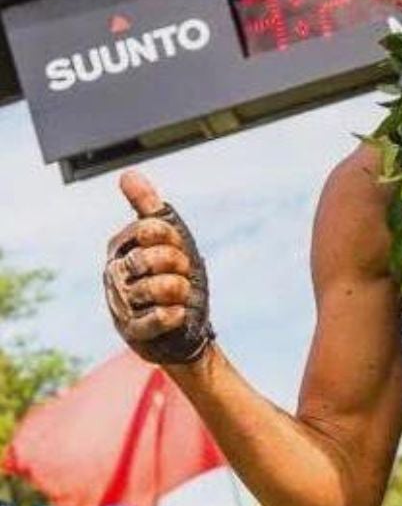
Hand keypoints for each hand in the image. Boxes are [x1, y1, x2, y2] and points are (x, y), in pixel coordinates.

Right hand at [102, 171, 213, 364]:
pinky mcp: (131, 331)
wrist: (184, 326)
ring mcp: (120, 302)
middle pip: (157, 257)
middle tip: (180, 276)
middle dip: (181, 267)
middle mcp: (114, 273)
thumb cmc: (174, 276)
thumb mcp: (170, 239)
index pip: (152, 229)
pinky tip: (176, 315)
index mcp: (120, 247)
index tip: (177, 251)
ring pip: (163, 287)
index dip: (174, 240)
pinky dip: (175, 315)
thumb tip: (128, 174)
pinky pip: (160, 317)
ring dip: (182, 292)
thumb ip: (149, 208)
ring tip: (176, 298)